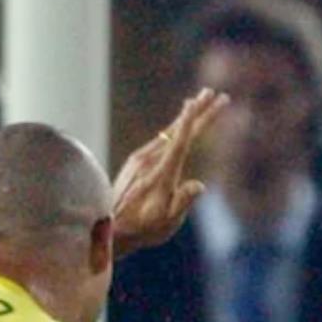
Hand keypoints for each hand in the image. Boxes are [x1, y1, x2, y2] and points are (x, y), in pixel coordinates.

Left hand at [110, 88, 227, 251]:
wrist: (108, 229)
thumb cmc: (141, 229)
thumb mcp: (166, 223)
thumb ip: (183, 202)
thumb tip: (199, 186)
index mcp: (161, 174)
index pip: (180, 141)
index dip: (191, 120)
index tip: (199, 101)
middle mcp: (149, 161)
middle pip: (178, 130)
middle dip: (197, 110)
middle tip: (213, 92)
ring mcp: (140, 160)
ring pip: (168, 132)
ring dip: (185, 116)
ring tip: (198, 100)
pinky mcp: (135, 162)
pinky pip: (159, 139)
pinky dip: (172, 128)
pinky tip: (179, 123)